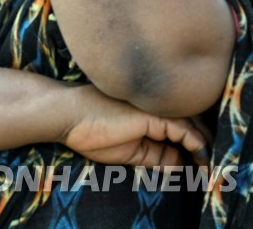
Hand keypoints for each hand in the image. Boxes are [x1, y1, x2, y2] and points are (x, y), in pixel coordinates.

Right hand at [59, 84, 208, 167]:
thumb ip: (154, 155)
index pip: (179, 123)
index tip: (199, 162)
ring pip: (192, 126)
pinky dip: (196, 146)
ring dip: (203, 148)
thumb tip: (178, 166)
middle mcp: (153, 105)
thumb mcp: (129, 151)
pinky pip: (185, 131)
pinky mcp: (153, 115)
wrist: (65, 115)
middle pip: (190, 122)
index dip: (192, 141)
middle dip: (201, 145)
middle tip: (207, 166)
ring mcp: (153, 107)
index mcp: (147, 110)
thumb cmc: (88, 131)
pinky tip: (199, 158)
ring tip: (207, 167)